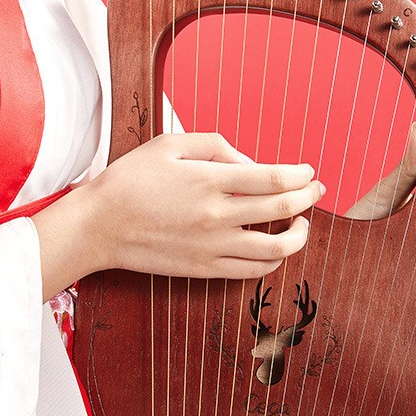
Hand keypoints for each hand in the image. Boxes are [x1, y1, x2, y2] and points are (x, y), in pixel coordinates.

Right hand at [78, 132, 324, 280]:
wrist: (99, 226)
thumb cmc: (131, 180)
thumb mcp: (170, 144)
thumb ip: (216, 146)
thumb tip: (250, 163)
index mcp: (209, 180)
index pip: (275, 178)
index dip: (300, 175)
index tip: (307, 171)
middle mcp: (217, 216)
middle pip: (283, 210)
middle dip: (308, 198)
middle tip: (316, 191)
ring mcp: (212, 247)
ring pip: (276, 249)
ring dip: (299, 235)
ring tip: (301, 224)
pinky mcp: (204, 270)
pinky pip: (252, 271)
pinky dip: (273, 260)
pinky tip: (274, 247)